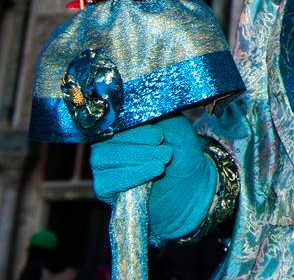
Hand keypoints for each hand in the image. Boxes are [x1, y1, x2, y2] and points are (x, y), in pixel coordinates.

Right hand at [90, 116, 218, 241]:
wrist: (191, 184)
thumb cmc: (181, 152)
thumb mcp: (175, 125)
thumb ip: (159, 114)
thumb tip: (142, 105)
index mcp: (121, 124)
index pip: (114, 122)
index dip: (135, 129)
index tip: (159, 136)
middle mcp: (106, 142)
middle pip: (107, 140)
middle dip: (139, 146)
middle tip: (166, 153)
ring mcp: (102, 166)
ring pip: (104, 158)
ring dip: (137, 159)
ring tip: (163, 162)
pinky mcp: (104, 188)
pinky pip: (107, 181)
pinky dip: (132, 175)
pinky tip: (154, 172)